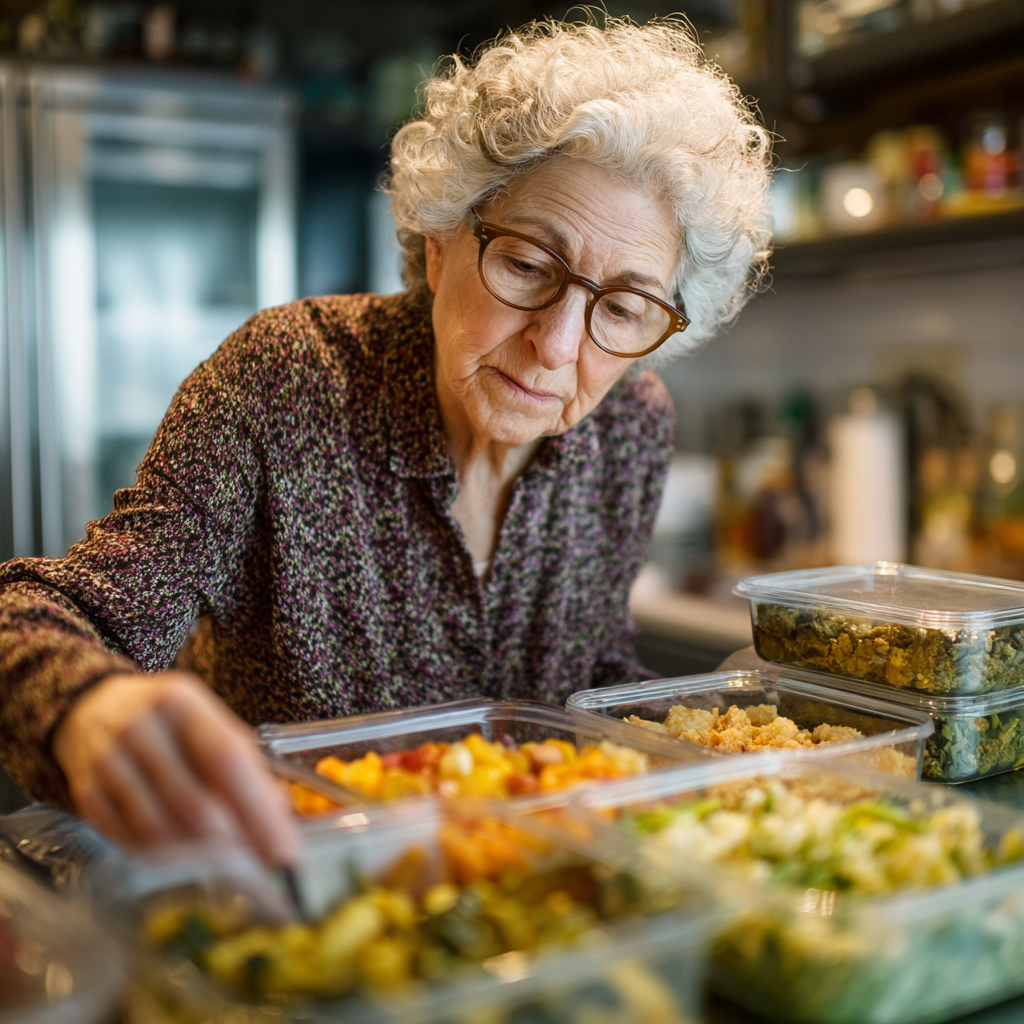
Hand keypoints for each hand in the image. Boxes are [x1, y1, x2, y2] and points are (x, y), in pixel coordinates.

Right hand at [52, 671, 297, 865]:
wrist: (92, 710)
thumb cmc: (167, 722)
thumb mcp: (207, 722)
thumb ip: (243, 763)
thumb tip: (279, 813)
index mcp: (181, 702)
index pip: (226, 759)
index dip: (258, 810)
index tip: (283, 849)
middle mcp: (140, 729)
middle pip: (194, 802)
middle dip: (234, 845)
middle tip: (259, 868)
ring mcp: (108, 763)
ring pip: (161, 829)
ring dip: (198, 856)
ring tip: (224, 863)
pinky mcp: (87, 795)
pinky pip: (131, 840)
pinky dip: (164, 855)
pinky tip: (183, 855)